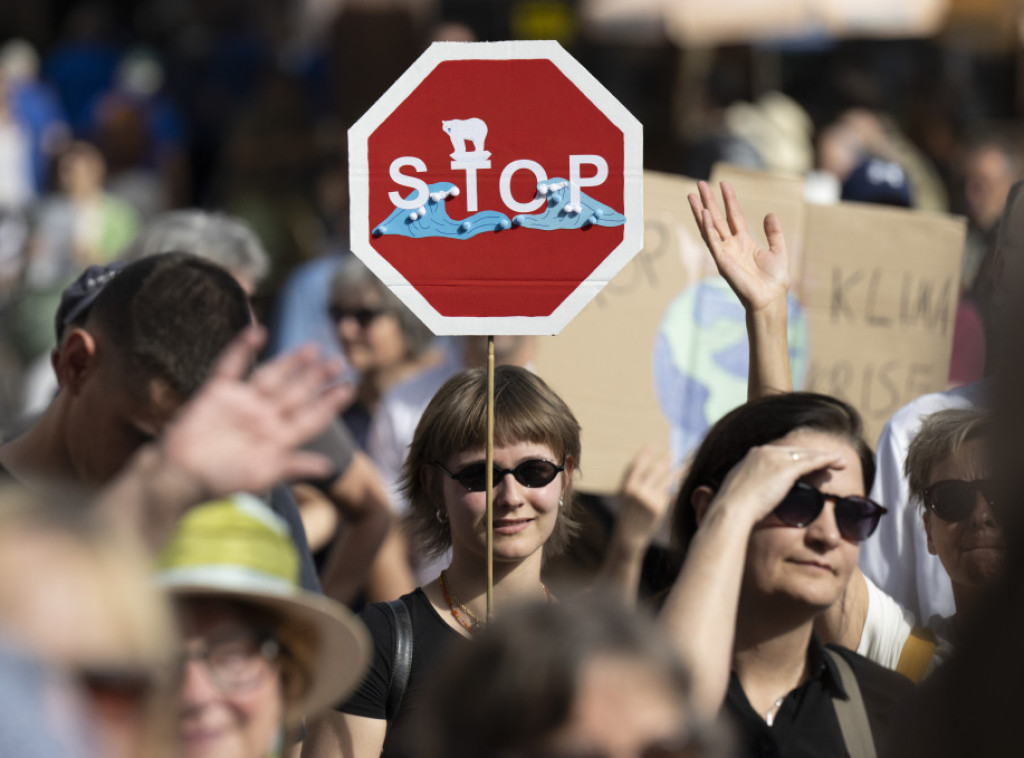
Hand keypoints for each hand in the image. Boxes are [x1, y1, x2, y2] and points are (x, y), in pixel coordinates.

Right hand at [156, 325, 349, 499]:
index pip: (310, 417)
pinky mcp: (217, 392)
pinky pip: (232, 366)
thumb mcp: (261, 476)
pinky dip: (243, 348)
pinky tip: (257, 331)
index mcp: (277, 438)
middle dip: (316, 378)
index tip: (349, 387)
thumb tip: (329, 466)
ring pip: (272, 376)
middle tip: (338, 361)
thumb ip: (293, 466)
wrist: (177, 476)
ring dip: (290, 362)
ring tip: (312, 349)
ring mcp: (242, 403)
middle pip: (295, 392)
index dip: (328, 402)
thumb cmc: (219, 482)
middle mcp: (263, 417)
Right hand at [614, 445, 678, 548]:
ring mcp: (650, 500)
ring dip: (675, 471)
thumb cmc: (627, 514)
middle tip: (672, 453)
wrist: (628, 537)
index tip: (653, 444)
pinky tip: (680, 483)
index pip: (637, 464)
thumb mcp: (625, 496)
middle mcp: (638, 492)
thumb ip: (635, 483)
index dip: (646, 453)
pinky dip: (673, 488)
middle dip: (664, 460)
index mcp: (627, 487)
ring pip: (665, 481)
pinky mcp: (659, 508)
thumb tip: (652, 467)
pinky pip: (668, 494)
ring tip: (682, 466)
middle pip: (654, 470)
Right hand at [687, 180, 789, 312]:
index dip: (729, 199)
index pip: (734, 215)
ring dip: (701, 210)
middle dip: (708, 201)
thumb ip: (774, 232)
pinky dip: (707, 227)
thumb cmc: (774, 280)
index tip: (723, 183)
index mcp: (744, 242)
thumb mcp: (778, 250)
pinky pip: (712, 241)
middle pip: (716, 218)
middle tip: (700, 183)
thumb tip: (770, 214)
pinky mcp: (721, 261)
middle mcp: (731, 245)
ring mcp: (725, 252)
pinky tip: (704, 213)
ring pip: (709, 227)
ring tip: (692, 195)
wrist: (770, 297)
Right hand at [709, 444, 846, 524]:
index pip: (779, 453)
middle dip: (812, 454)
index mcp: (751, 457)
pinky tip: (839, 463)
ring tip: (840, 461)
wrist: (731, 510)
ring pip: (806, 454)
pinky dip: (827, 461)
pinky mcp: (786, 468)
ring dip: (824, 456)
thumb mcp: (739, 494)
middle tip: (828, 458)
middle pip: (794, 450)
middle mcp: (763, 452)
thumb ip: (750, 490)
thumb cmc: (732, 510)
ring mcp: (775, 458)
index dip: (795, 457)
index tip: (805, 463)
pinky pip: (812, 462)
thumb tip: (752, 500)